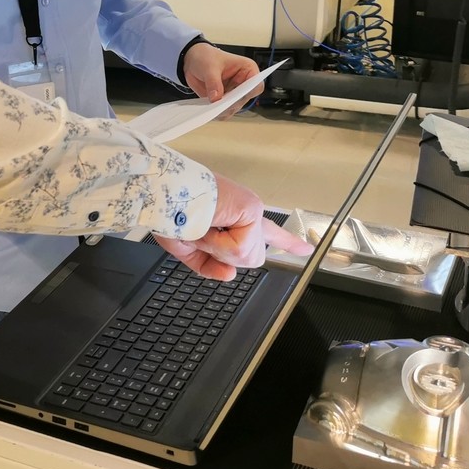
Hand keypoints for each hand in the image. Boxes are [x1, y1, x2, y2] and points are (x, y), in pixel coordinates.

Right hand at [154, 174, 310, 280]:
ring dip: (218, 249)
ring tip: (202, 226)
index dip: (286, 242)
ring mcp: (251, 209)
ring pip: (245, 256)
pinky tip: (208, 225)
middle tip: (203, 234)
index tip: (306, 249)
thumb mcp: (186, 248)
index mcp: (234, 218)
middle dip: (225, 255)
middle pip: (250, 258)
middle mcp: (248, 212)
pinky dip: (218, 244)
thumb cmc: (167, 213)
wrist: (162, 193)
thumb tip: (230, 275)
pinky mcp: (251, 209)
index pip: (265, 233)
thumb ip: (208, 265)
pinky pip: (239, 248)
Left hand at [182, 42, 262, 116]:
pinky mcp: (224, 101)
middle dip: (232, 104)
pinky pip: (222, 112)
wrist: (193, 61)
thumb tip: (216, 98)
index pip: (256, 85)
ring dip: (223, 110)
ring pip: (234, 108)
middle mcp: (243, 84)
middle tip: (219, 104)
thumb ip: (213, 82)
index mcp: (247, 70)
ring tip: (211, 108)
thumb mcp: (209, 67)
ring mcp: (233, 94)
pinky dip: (215, 113)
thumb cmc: (207, 57)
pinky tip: (207, 110)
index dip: (249, 92)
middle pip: (244, 99)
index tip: (237, 96)